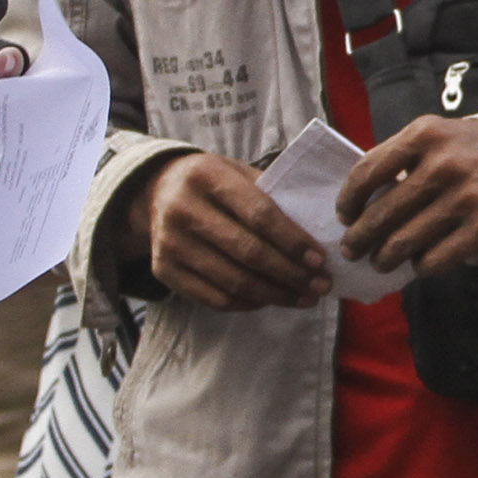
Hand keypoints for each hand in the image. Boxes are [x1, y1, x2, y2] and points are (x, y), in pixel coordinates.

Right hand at [130, 151, 329, 310]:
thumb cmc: (213, 183)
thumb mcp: (237, 173)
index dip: (293, 242)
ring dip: (275, 295)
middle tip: (320, 286)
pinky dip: (247, 304)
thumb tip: (315, 240)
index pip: (260, 215)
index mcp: (207, 176)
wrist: (157, 191)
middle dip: (291, 275)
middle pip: (248, 253)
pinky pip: (213, 298)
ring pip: (233, 282)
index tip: (320, 261)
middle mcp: (183, 209)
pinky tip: (269, 301)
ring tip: (303, 298)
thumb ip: (271, 198)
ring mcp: (170, 243)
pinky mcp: (163, 270)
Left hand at [340, 116, 477, 274]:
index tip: (345, 214)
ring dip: (384, 258)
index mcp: (425, 135)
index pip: (368, 171)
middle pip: (382, 213)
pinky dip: (419, 266)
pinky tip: (418, 263)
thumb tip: (362, 195)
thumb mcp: (440, 134)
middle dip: (359, 237)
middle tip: (352, 248)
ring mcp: (464, 198)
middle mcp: (442, 165)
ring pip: (402, 242)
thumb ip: (403, 155)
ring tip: (380, 262)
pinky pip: (434, 260)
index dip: (349, 199)